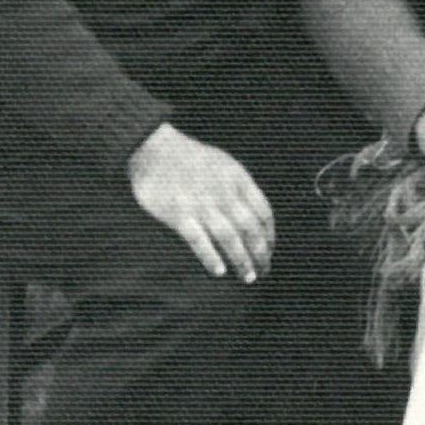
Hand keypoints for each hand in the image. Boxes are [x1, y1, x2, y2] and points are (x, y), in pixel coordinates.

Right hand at [126, 123, 274, 280]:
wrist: (154, 149)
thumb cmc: (191, 158)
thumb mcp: (224, 164)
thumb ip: (241, 187)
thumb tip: (256, 216)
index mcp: (238, 178)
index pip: (263, 212)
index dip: (270, 236)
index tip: (269, 251)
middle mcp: (223, 192)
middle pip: (250, 229)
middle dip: (261, 253)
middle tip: (263, 270)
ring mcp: (201, 203)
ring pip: (229, 238)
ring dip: (242, 260)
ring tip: (248, 276)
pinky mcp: (178, 213)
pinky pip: (199, 240)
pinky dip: (211, 257)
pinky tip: (219, 271)